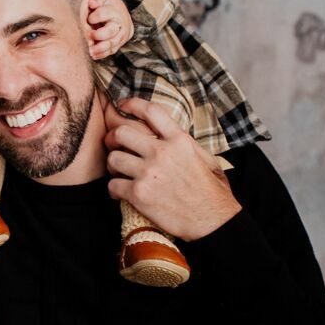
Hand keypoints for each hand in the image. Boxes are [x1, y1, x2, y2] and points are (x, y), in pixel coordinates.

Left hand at [87, 0, 133, 59]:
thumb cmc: (108, 6)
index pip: (103, 13)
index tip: (89, 19)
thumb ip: (96, 1)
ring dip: (100, 48)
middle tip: (89, 35)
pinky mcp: (119, 44)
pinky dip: (102, 54)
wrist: (122, 16)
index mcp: (114, 11)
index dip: (94, 17)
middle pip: (110, 31)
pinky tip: (94, 55)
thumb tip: (91, 2)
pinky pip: (111, 51)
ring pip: (112, 43)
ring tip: (90, 51)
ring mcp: (120, 35)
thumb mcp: (103, 0)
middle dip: (99, 35)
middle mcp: (119, 24)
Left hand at [104, 96, 240, 241]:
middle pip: (121, 132)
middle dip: (113, 138)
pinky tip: (121, 192)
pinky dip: (114, 189)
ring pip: (113, 158)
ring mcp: (149, 173)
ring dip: (113, 166)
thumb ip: (184, 143)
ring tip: (120, 172)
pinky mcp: (139, 194)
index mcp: (179, 140)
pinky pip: (112, 185)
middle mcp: (162, 152)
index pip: (150, 111)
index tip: (122, 105)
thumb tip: (168, 132)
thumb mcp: (205, 157)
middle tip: (114, 146)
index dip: (131, 104)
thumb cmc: (210, 191)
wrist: (212, 220)